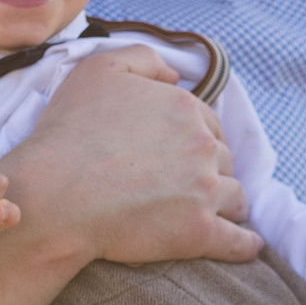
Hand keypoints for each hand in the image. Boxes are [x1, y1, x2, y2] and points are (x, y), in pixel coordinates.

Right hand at [2, 46, 260, 268]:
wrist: (55, 195)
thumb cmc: (70, 133)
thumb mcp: (99, 69)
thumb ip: (144, 59)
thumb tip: (177, 75)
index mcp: (185, 108)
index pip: (207, 123)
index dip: (196, 136)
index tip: (181, 151)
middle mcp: (202, 147)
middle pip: (223, 159)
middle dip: (211, 168)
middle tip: (190, 181)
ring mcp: (205, 192)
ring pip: (235, 197)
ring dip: (229, 202)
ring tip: (220, 212)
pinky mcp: (198, 233)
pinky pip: (237, 241)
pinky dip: (246, 244)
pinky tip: (250, 246)